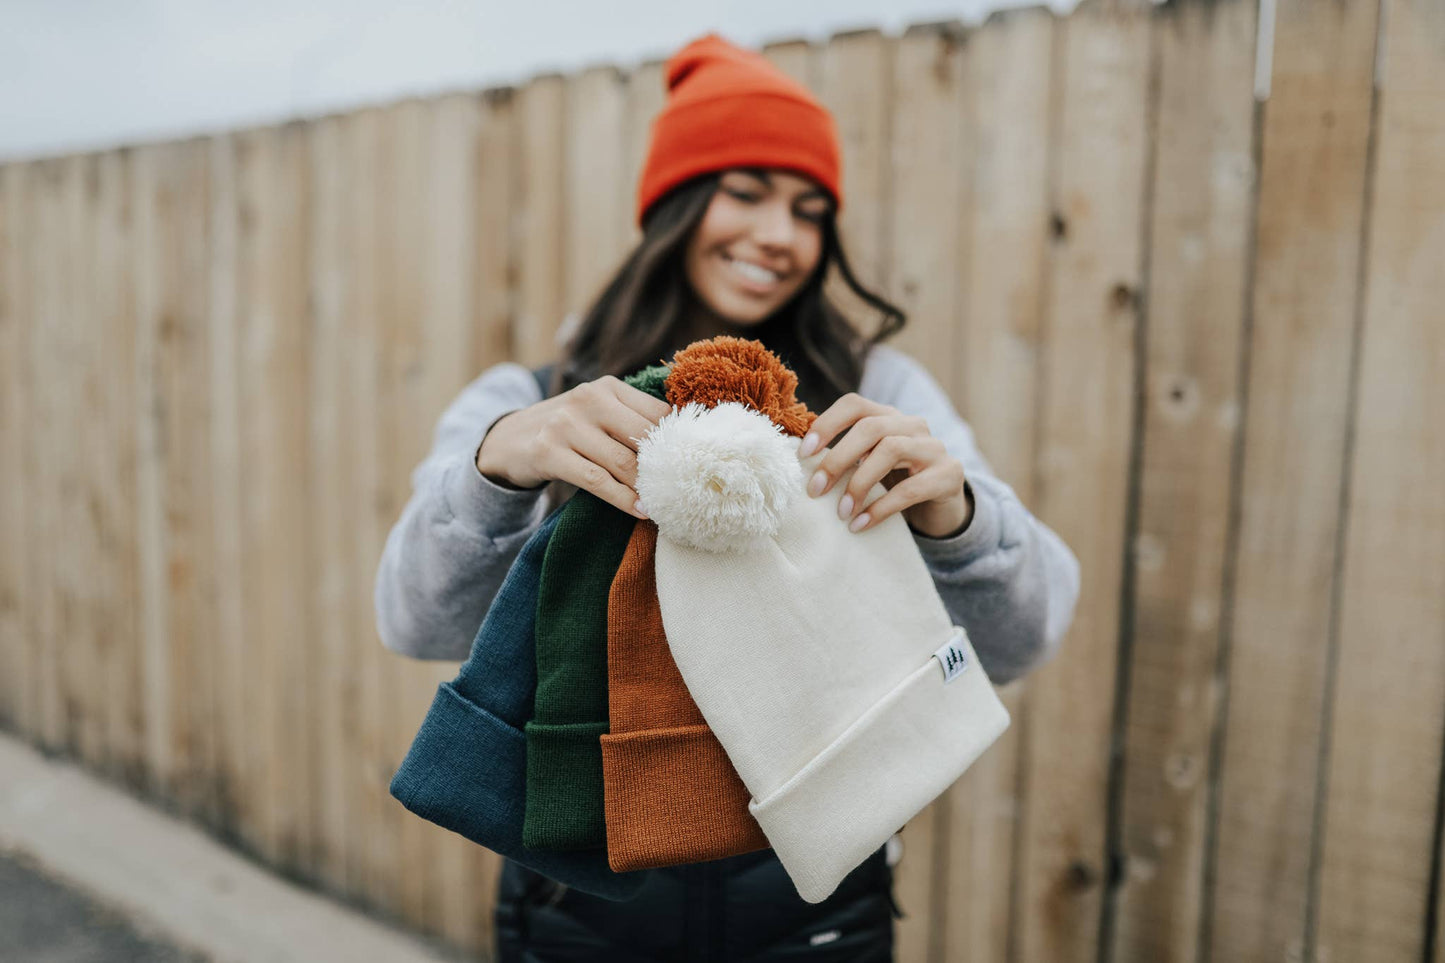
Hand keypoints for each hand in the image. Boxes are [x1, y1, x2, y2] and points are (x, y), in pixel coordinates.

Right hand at [476, 375, 671, 518]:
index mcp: (607, 387)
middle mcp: (588, 399)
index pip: (657, 412)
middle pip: (643, 437)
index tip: (695, 464)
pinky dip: (623, 499)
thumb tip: (685, 446)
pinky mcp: (549, 453)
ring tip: (665, 503)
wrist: (510, 440)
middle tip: (683, 489)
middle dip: (665, 466)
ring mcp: (565, 425)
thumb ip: (632, 420)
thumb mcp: (597, 412)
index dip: (679, 440)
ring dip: (647, 487)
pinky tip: (640, 511)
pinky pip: (597, 481)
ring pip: (622, 462)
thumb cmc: (569, 430)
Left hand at [797, 393, 971, 537]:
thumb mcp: (869, 465)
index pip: (855, 405)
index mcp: (889, 417)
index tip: (803, 453)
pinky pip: (910, 489)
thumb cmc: (895, 484)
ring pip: (891, 450)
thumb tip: (800, 463)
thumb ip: (845, 457)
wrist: (940, 509)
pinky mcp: (949, 475)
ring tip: (841, 512)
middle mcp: (913, 425)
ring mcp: (934, 448)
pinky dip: (880, 508)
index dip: (827, 424)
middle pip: (871, 427)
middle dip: (838, 458)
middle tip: (815, 489)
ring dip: (859, 483)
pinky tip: (860, 524)